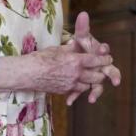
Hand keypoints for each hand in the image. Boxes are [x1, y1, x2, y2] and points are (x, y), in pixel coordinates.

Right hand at [0, 44, 114, 103]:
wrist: (28, 73)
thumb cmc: (41, 58)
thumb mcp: (58, 48)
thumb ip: (71, 48)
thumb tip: (78, 43)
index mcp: (76, 61)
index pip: (96, 60)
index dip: (104, 59)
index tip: (108, 58)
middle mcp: (76, 74)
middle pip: (97, 76)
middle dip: (101, 72)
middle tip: (102, 69)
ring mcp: (70, 85)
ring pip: (88, 86)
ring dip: (91, 81)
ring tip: (91, 76)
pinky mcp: (64, 92)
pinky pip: (76, 91)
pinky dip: (79, 87)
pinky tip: (78, 83)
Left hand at [67, 12, 122, 104]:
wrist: (73, 57)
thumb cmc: (81, 46)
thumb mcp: (81, 37)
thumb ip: (83, 27)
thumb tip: (83, 13)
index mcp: (101, 55)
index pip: (106, 53)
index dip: (105, 52)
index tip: (103, 51)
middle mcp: (101, 67)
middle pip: (110, 72)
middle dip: (113, 76)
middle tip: (115, 81)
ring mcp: (94, 78)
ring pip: (98, 86)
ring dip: (96, 92)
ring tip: (92, 99)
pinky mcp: (84, 85)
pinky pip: (81, 91)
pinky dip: (75, 96)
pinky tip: (69, 100)